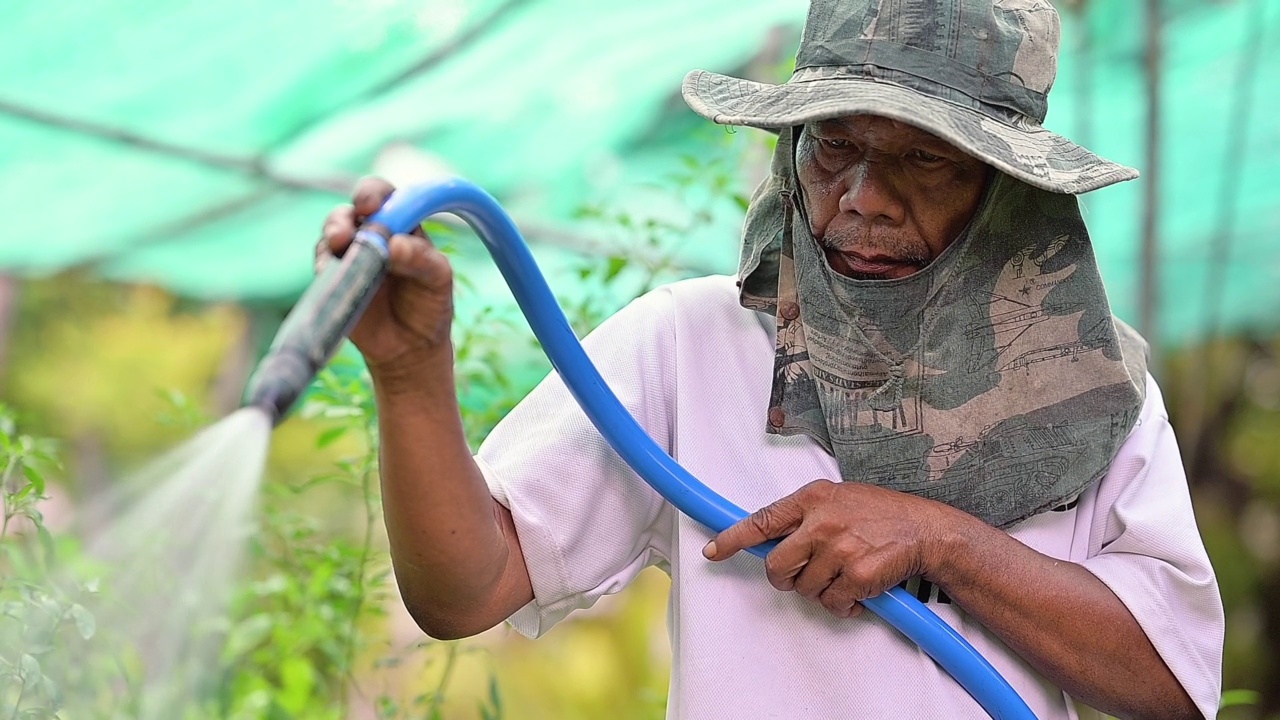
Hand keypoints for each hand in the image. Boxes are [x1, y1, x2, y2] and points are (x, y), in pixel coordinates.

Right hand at [319, 176, 454, 375]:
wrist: (410, 348)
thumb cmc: (428, 305)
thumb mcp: (438, 280)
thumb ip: (421, 259)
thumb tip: (394, 244)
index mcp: (402, 224)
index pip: (386, 196)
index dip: (374, 194)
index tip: (371, 206)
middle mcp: (372, 233)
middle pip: (351, 210)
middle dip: (346, 215)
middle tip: (347, 231)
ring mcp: (350, 254)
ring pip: (333, 232)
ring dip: (334, 234)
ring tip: (340, 244)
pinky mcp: (333, 278)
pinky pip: (322, 263)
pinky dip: (325, 264)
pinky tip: (331, 270)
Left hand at [703, 479, 945, 617]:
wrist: (925, 530)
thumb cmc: (879, 514)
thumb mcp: (837, 498)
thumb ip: (803, 515)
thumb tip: (769, 538)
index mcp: (812, 499)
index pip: (761, 520)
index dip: (732, 539)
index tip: (713, 551)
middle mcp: (822, 522)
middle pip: (776, 567)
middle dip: (785, 578)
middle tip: (803, 575)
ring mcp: (840, 550)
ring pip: (805, 589)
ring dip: (820, 590)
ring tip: (842, 574)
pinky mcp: (858, 576)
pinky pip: (832, 603)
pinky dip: (843, 604)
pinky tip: (857, 588)